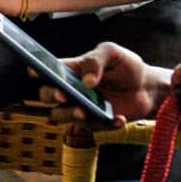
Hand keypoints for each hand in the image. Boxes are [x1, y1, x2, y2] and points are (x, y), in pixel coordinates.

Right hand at [37, 42, 164, 126]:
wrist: (146, 87)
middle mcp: (71, 89)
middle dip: (51, 95)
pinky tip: (120, 118)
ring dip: (69, 114)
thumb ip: (96, 61)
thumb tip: (87, 81)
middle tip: (64, 94)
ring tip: (85, 112)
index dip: (37, 70)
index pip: (49, 70)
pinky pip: (91, 128)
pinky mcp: (94, 122)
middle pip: (46, 95)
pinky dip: (105, 124)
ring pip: (60, 116)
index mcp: (71, 69)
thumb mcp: (112, 53)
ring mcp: (80, 107)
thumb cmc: (124, 66)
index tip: (34, 70)